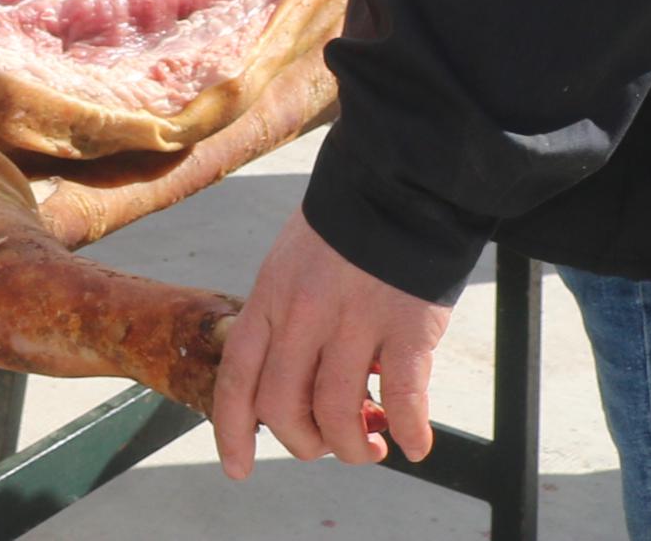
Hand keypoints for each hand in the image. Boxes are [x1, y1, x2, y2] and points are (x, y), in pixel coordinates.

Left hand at [212, 209, 448, 474]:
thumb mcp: (290, 265)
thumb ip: (286, 320)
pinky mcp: (407, 327)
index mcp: (269, 298)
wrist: (399, 183)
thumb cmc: (345, 229)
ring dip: (355, 447)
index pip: (237, 379)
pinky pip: (404, 400)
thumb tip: (296, 383)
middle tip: (330, 445)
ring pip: (338, 413)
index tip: (238, 466)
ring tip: (373, 446)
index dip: (233, 431)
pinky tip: (417, 443)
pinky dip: (410, 432)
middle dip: (305, 444)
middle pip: (284, 408)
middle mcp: (304, 314)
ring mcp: (356, 321)